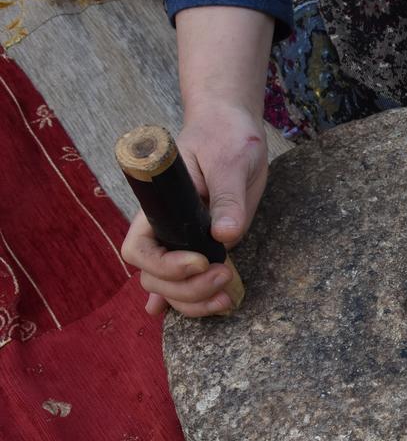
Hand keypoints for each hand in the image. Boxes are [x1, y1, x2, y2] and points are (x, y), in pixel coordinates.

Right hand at [121, 5, 273, 316]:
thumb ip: (228, 198)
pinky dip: (190, 301)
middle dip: (185, 288)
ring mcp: (183, 239)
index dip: (166, 265)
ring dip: (194, 301)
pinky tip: (201, 312)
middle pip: (154, 276)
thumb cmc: (225, 137)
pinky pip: (188, 281)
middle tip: (224, 276)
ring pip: (170, 287)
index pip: (140, 249)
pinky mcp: (204, 245)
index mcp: (158, 207)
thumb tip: (226, 236)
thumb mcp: (230, 161)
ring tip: (226, 298)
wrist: (231, 128)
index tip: (203, 260)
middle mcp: (165, 228)